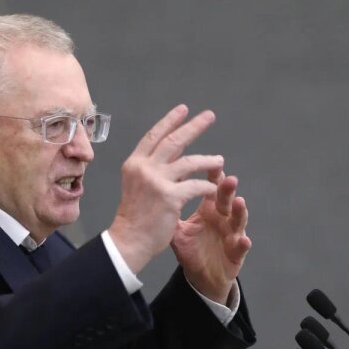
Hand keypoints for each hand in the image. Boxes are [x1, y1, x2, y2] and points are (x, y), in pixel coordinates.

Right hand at [108, 105, 223, 273]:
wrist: (129, 240)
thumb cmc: (134, 215)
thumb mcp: (137, 184)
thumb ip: (153, 168)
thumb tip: (175, 153)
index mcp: (134, 163)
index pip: (154, 136)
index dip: (170, 121)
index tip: (184, 109)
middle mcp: (144, 168)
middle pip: (173, 141)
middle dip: (193, 127)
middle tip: (209, 116)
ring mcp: (157, 181)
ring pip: (189, 162)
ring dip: (208, 159)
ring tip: (219, 159)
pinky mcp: (170, 197)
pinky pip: (196, 186)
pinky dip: (207, 186)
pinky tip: (214, 188)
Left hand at [171, 170, 251, 304]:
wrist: (202, 275)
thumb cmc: (192, 249)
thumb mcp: (178, 229)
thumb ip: (170, 210)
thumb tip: (154, 189)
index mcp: (209, 209)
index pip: (211, 188)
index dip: (212, 175)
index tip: (211, 162)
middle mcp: (223, 218)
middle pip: (226, 199)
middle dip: (227, 189)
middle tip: (228, 177)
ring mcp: (231, 234)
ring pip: (238, 220)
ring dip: (240, 211)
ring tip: (239, 202)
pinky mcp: (236, 254)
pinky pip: (241, 248)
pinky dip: (243, 244)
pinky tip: (244, 239)